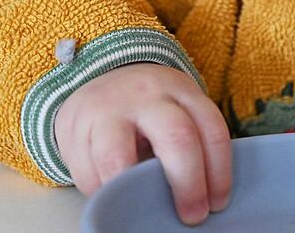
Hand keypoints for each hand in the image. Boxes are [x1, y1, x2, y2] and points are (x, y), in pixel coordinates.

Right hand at [54, 63, 230, 224]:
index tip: (217, 203)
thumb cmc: (150, 107)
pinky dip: (101, 192)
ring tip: (140, 209)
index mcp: (182, 91)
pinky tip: (113, 196)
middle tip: (192, 215)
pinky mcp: (75, 127)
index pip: (211, 130)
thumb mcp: (177, 110)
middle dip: (188, 184)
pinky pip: (87, 170)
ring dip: (133, 191)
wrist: (100, 78)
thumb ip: (191, 142)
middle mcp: (148, 95)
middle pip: (177, 137)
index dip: (219, 172)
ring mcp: (108, 109)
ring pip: (118, 156)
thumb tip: (205, 196)